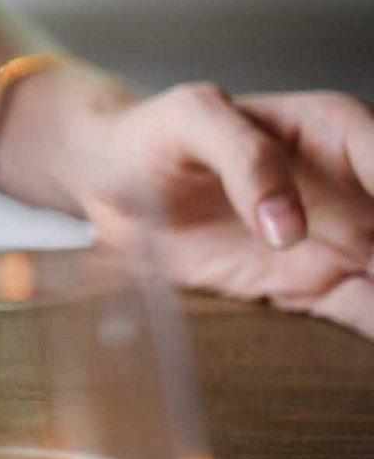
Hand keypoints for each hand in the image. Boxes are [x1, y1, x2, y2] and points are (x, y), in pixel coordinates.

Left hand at [66, 84, 373, 334]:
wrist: (111, 179)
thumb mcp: (191, 120)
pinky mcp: (314, 286)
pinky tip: (369, 338)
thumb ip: (244, 158)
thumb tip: (287, 227)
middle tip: (373, 279)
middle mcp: (358, 188)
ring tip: (372, 305)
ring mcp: (343, 241)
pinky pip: (366, 315)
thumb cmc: (154, 133)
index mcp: (340, 132)